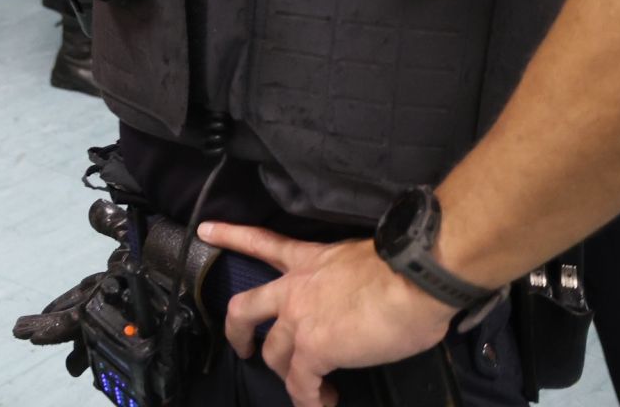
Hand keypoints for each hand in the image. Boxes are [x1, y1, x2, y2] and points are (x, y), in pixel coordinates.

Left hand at [199, 223, 455, 406]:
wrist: (414, 278)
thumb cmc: (404, 268)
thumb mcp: (362, 264)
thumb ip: (348, 282)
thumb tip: (366, 303)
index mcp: (308, 260)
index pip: (262, 243)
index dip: (231, 236)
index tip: (204, 231)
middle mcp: (294, 288)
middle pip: (244, 308)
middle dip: (237, 332)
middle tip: (242, 348)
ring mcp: (299, 319)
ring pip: (273, 354)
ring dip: (288, 376)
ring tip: (310, 390)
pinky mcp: (314, 349)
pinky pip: (301, 384)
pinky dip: (309, 400)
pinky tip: (322, 403)